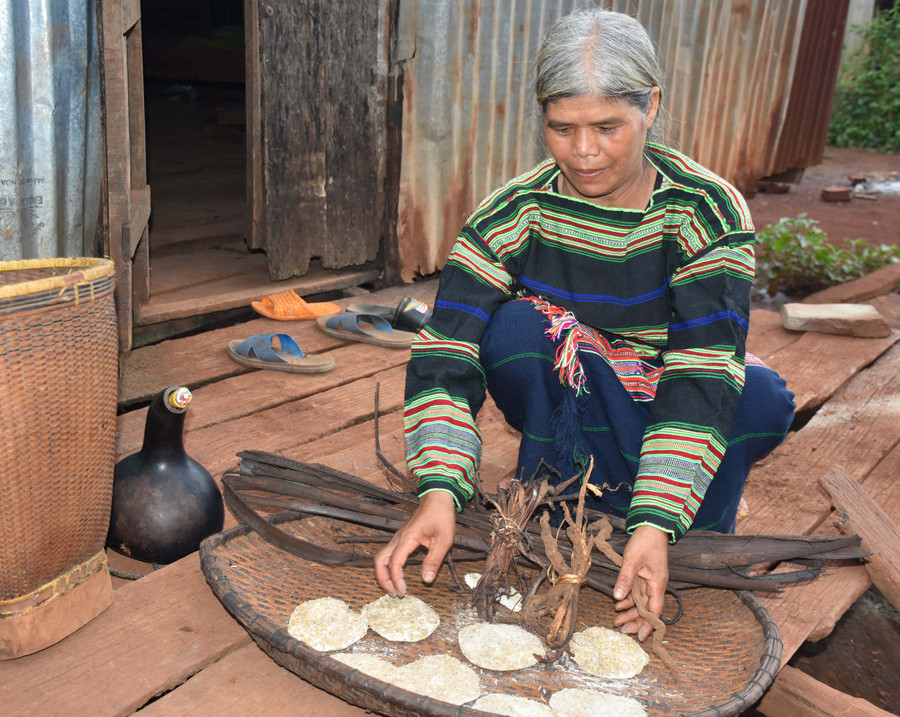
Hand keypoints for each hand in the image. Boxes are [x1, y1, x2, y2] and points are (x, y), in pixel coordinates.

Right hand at [373, 490, 455, 596]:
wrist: (437, 499)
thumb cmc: (441, 517)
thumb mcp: (444, 540)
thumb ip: (434, 560)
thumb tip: (426, 580)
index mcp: (407, 538)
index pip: (394, 563)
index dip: (396, 579)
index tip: (402, 592)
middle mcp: (398, 538)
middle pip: (380, 560)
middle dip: (383, 579)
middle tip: (393, 593)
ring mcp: (398, 537)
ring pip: (382, 557)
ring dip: (384, 573)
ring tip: (394, 587)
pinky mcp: (401, 538)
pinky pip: (389, 553)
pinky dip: (388, 566)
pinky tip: (398, 574)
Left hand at [611, 524, 668, 641]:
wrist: (651, 526)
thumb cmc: (644, 541)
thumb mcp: (632, 560)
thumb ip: (625, 579)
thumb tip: (618, 598)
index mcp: (657, 583)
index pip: (654, 610)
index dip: (648, 624)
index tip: (640, 636)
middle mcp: (656, 585)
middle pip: (647, 609)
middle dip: (635, 621)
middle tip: (621, 630)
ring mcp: (650, 581)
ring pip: (641, 602)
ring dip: (630, 611)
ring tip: (616, 620)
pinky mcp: (645, 576)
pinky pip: (637, 593)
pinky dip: (629, 600)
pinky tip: (618, 604)